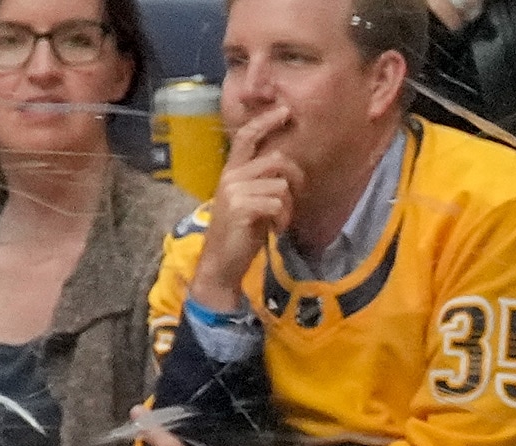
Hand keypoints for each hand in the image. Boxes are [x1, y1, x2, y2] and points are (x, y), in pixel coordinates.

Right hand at [193, 103, 301, 314]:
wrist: (221, 265)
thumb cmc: (239, 233)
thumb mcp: (249, 200)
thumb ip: (260, 180)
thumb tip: (285, 162)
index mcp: (231, 172)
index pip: (246, 137)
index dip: (266, 120)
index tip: (285, 110)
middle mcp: (230, 177)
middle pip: (276, 160)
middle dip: (294, 179)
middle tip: (293, 199)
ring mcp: (234, 192)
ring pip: (280, 184)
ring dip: (288, 206)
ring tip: (279, 221)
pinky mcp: (241, 208)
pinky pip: (277, 202)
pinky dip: (283, 218)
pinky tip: (276, 229)